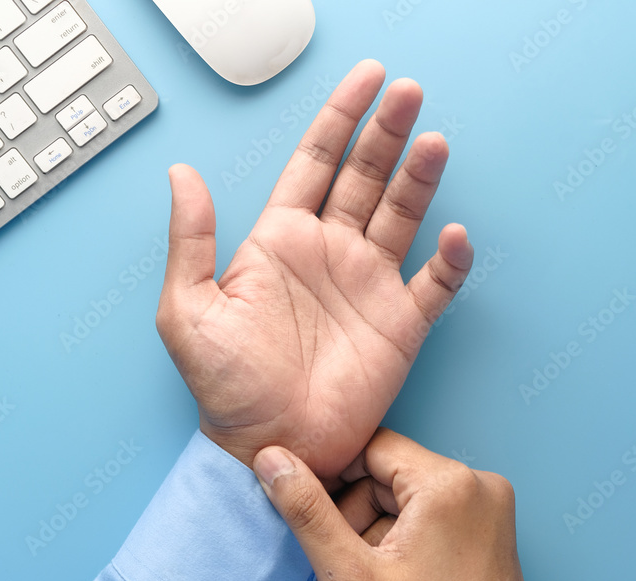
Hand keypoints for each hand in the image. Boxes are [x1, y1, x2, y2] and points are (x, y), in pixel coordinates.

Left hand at [156, 60, 473, 479]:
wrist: (269, 445)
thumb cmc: (226, 386)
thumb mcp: (188, 311)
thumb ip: (190, 241)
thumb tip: (181, 174)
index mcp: (282, 240)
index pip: (316, 162)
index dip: (341, 118)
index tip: (366, 80)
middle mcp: (330, 252)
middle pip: (366, 177)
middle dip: (387, 133)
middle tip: (408, 93)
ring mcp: (369, 285)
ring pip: (402, 216)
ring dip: (419, 180)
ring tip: (432, 143)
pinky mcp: (400, 325)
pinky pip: (434, 284)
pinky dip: (449, 260)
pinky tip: (454, 234)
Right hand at [252, 429, 542, 580]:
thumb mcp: (349, 575)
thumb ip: (306, 511)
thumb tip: (273, 460)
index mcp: (448, 482)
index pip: (370, 448)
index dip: (330, 478)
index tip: (307, 512)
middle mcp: (477, 485)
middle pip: (384, 487)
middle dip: (348, 539)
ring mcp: (488, 511)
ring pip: (402, 516)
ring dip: (367, 561)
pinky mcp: (489, 534)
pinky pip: (427, 531)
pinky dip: (398, 563)